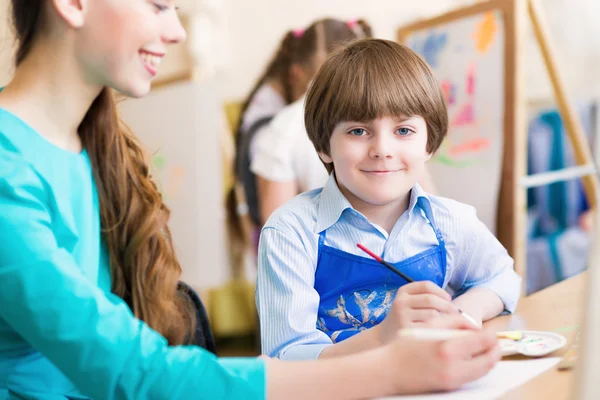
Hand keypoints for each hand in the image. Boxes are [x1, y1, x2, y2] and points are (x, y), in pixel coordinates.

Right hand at [376, 281, 461, 344]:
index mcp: (403, 291)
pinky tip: (439, 332)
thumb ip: (426, 298)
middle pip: (431, 299)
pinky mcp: (407, 331)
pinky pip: (430, 328)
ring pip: (433, 315)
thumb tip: (453, 304)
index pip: (427, 285)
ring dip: (445, 320)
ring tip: (447, 324)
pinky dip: (439, 330)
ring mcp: (403, 316)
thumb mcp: (408, 303)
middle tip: (455, 314)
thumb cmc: (404, 319)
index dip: (441, 291)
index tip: (448, 299)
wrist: (384, 337)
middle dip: (447, 306)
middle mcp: (401, 302)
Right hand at [382, 329, 500, 393]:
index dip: (490, 335)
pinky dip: (478, 368)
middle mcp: (454, 367)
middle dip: (495, 350)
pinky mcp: (450, 387)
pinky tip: (474, 359)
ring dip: (489, 360)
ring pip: (483, 371)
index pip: (482, 341)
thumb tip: (474, 326)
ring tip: (486, 349)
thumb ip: (454, 322)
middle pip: (488, 360)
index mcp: (448, 348)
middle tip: (494, 341)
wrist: (390, 370)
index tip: (491, 330)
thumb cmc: (406, 346)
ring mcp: (453, 380)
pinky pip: (473, 377)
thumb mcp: (428, 327)